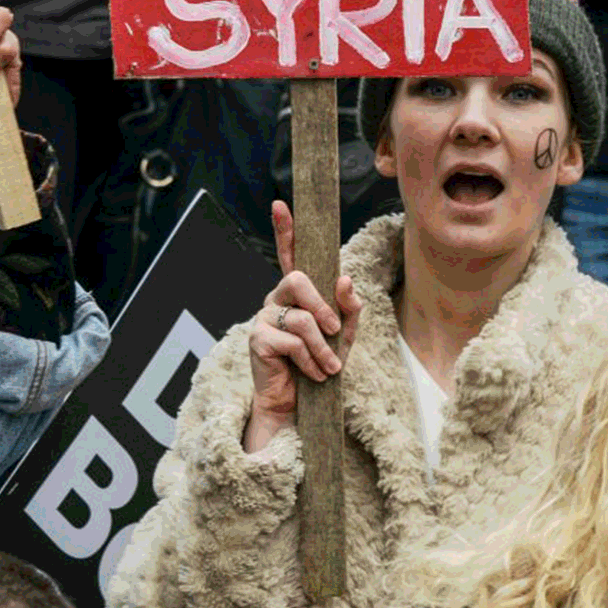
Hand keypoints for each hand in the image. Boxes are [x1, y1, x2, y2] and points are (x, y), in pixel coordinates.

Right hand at [245, 200, 361, 453]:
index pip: (290, 253)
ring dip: (323, 347)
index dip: (285, 229)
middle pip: (297, 279)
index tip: (282, 204)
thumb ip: (349, 307)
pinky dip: (312, 361)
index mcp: (297, 292)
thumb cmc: (320, 364)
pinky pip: (293, 341)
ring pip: (301, 318)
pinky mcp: (257, 338)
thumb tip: (345, 280)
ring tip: (329, 366)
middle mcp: (276, 298)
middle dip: (322, 306)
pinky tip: (314, 374)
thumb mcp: (344, 335)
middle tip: (334, 330)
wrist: (298, 404)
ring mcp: (263, 316)